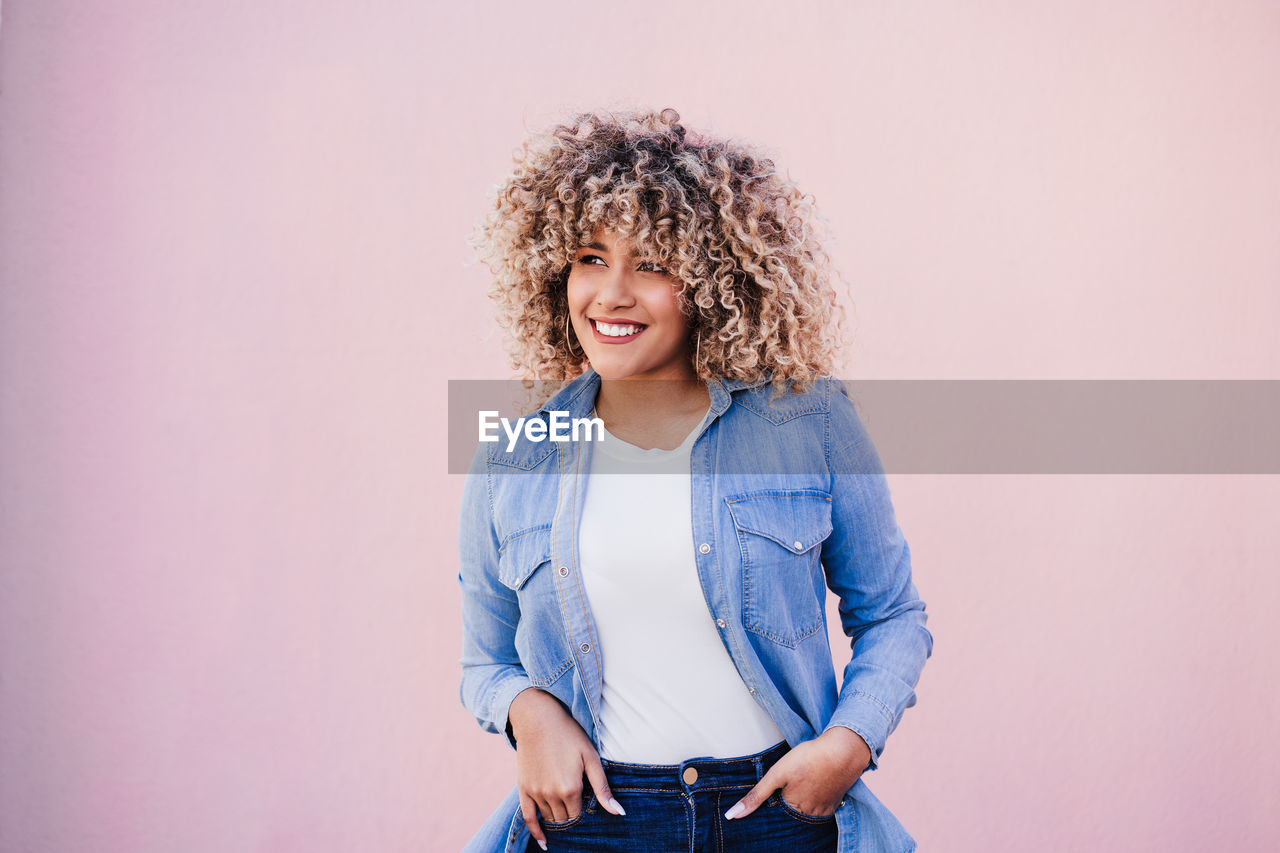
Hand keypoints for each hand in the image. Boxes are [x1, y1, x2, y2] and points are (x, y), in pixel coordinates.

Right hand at [508, 688, 625, 850]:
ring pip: (550, 819)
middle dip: (572, 816)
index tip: (586, 804)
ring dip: (558, 819)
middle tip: (576, 806)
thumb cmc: (569, 735)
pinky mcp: (523, 789)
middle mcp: (552, 795)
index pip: (579, 815)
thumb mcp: (591, 758)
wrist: (538, 719)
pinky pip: (528, 818)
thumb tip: (618, 813)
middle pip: (565, 819)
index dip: (584, 812)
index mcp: (571, 789)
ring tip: (565, 813)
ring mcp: (536, 793)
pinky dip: (536, 831)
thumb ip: (603, 788)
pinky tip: (544, 842)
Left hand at [723, 727, 870, 820]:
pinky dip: (815, 798)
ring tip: (803, 780)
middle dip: (787, 801)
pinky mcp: (836, 802)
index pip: (776, 813)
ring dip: (801, 800)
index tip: (775, 788)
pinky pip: (820, 806)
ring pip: (806, 809)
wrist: (843, 750)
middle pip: (791, 813)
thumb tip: (732, 815)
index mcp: (793, 809)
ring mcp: (825, 810)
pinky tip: (814, 783)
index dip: (773, 800)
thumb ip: (756, 795)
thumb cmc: (809, 758)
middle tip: (791, 781)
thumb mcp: (777, 774)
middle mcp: (810, 815)